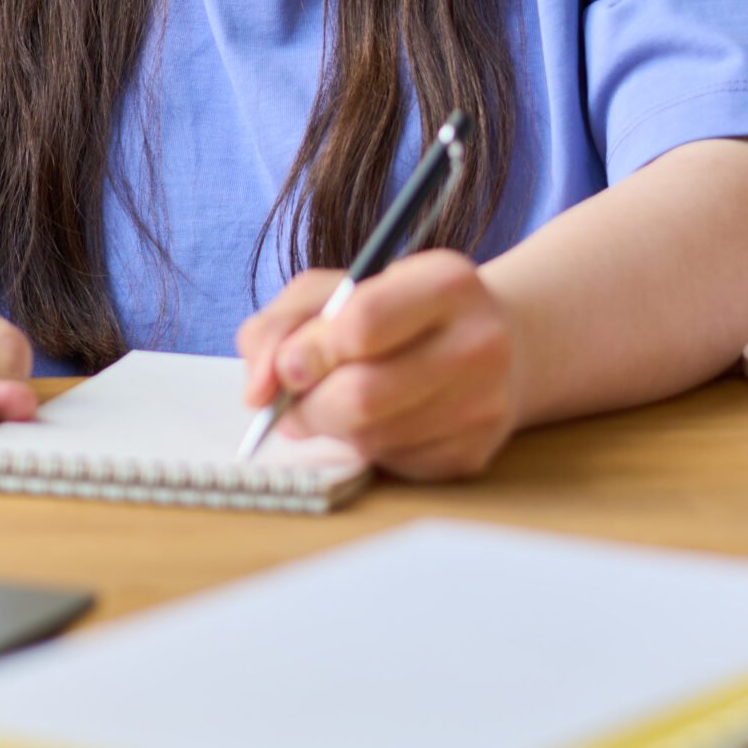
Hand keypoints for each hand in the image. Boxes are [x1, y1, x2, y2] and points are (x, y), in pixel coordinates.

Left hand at [235, 249, 520, 480]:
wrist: (490, 344)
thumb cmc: (394, 309)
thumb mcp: (336, 290)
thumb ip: (281, 324)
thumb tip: (257, 391)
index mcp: (447, 281)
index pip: (362, 324)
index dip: (309, 351)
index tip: (287, 365)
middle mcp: (478, 342)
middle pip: (363, 395)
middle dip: (309, 404)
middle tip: (294, 400)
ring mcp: (483, 405)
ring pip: (371, 438)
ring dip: (331, 429)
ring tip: (331, 405)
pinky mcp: (473, 455)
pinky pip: (391, 466)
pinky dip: (365, 449)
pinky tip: (376, 421)